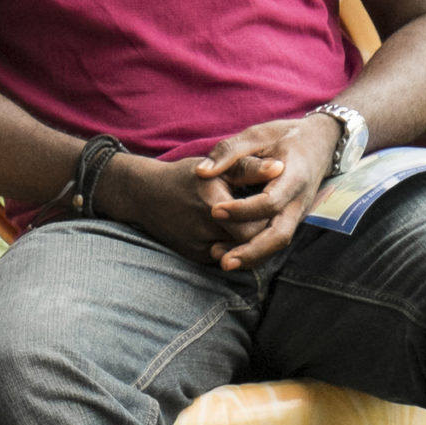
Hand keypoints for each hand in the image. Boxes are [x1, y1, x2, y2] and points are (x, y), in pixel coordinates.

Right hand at [103, 152, 262, 270]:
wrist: (145, 195)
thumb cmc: (186, 177)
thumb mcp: (217, 167)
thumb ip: (249, 168)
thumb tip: (280, 167)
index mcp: (213, 202)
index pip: (257, 224)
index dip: (269, 220)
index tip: (273, 209)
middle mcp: (204, 228)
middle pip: (249, 242)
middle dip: (260, 234)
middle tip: (266, 220)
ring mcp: (197, 245)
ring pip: (238, 252)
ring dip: (247, 243)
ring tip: (251, 226)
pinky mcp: (193, 255)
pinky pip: (223, 257)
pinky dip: (231, 248)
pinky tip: (231, 234)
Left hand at [192, 114, 343, 270]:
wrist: (321, 141)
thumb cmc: (285, 135)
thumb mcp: (257, 134)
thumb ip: (229, 151)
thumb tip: (200, 173)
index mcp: (293, 176)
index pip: (270, 201)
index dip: (242, 210)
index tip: (214, 211)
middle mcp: (299, 200)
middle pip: (280, 234)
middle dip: (252, 250)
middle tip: (222, 260)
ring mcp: (297, 212)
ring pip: (279, 242)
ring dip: (253, 256)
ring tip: (222, 262)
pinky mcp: (290, 217)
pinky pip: (275, 239)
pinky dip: (256, 250)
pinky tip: (230, 255)